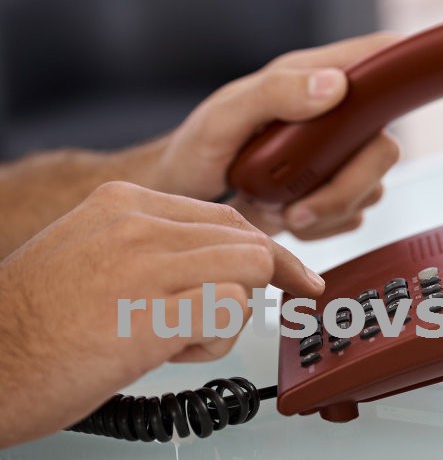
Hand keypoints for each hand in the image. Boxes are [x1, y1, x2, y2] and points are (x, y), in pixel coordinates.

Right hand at [0, 181, 323, 447]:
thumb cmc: (37, 322)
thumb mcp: (93, 255)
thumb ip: (158, 247)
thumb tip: (224, 263)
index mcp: (125, 202)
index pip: (227, 218)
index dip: (264, 254)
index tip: (292, 276)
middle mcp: (139, 222)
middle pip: (247, 242)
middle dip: (254, 288)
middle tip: (226, 321)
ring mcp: (147, 263)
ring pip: (250, 272)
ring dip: (230, 318)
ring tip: (177, 339)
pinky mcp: (154, 311)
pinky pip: (232, 309)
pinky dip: (217, 341)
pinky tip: (171, 352)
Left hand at [154, 32, 401, 238]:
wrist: (184, 195)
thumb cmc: (198, 147)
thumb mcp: (224, 116)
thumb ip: (274, 94)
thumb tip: (335, 86)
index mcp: (313, 78)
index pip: (379, 55)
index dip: (405, 63)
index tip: (404, 89)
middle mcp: (335, 116)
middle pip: (384, 148)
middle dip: (346, 188)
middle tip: (296, 206)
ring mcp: (338, 157)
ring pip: (372, 190)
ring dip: (324, 212)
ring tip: (276, 207)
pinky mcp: (334, 192)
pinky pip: (353, 217)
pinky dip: (319, 227)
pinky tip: (285, 217)